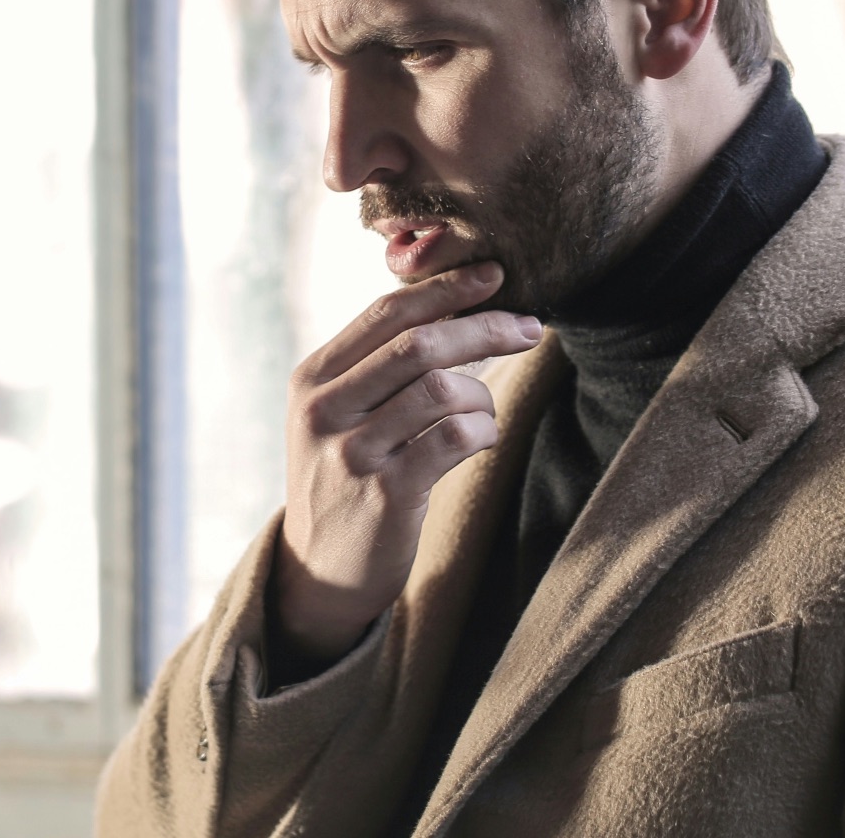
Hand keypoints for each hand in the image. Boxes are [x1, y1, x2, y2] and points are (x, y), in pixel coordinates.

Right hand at [271, 262, 542, 663]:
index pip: (386, 314)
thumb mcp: (337, 416)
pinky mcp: (385, 494)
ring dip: (482, 395)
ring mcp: (352, 452)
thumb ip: (375, 366)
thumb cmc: (346, 479)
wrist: (320, 569)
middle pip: (419, 344)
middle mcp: (325, 409)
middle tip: (530, 327)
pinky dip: (483, 431)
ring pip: (442, 389)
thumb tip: (450, 307)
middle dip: (484, 327)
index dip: (445, 288)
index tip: (494, 274)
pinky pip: (455, 438)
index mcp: (313, 378)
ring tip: (484, 413)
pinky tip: (480, 440)